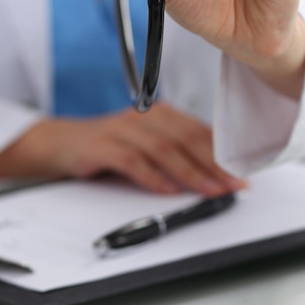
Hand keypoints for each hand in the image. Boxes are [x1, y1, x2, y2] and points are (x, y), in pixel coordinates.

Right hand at [0, 102, 245, 195]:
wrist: (64, 143)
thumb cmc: (111, 146)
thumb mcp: (147, 144)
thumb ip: (175, 153)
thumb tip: (213, 173)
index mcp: (159, 114)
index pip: (197, 131)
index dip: (220, 153)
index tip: (240, 172)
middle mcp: (144, 116)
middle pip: (184, 139)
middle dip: (212, 164)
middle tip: (232, 184)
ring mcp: (122, 129)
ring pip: (163, 149)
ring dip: (190, 172)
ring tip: (209, 190)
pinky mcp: (102, 145)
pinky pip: (132, 160)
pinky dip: (152, 176)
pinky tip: (168, 190)